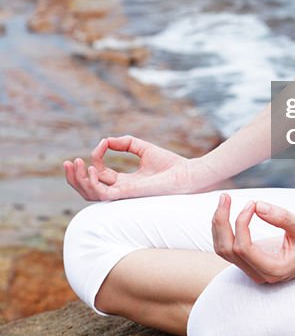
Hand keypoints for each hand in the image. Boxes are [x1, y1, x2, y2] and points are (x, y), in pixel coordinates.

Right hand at [63, 135, 196, 200]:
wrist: (186, 174)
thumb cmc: (169, 164)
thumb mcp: (142, 148)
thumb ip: (123, 143)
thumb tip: (104, 141)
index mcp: (124, 182)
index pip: (99, 175)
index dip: (95, 160)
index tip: (100, 145)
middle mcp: (120, 190)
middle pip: (88, 189)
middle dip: (74, 178)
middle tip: (67, 163)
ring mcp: (122, 194)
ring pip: (90, 194)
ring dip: (78, 180)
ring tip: (75, 164)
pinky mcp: (127, 194)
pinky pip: (102, 194)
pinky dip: (92, 183)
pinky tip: (91, 169)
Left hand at [211, 193, 294, 283]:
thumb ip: (281, 218)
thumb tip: (258, 205)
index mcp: (273, 270)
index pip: (243, 248)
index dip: (241, 223)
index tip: (251, 204)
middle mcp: (259, 274)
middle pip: (227, 250)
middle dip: (221, 222)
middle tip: (225, 196)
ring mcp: (253, 270)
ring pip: (223, 250)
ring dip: (219, 224)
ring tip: (224, 200)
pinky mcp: (250, 262)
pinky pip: (228, 247)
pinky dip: (224, 229)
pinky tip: (227, 212)